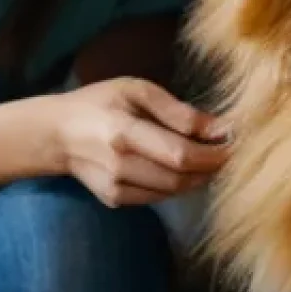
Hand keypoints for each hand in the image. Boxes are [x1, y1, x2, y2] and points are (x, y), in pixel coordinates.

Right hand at [52, 76, 232, 207]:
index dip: (212, 154)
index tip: (233, 143)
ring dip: (198, 177)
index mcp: (123, 132)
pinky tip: (180, 168)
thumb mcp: (134, 90)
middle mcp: (120, 165)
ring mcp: (116, 188)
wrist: (57, 134)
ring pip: (173, 191)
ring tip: (207, 158)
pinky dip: (177, 184)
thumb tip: (219, 129)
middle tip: (226, 152)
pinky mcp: (115, 201)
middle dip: (211, 167)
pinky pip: (158, 197)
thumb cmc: (98, 102)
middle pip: (181, 178)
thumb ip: (176, 111)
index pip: (180, 154)